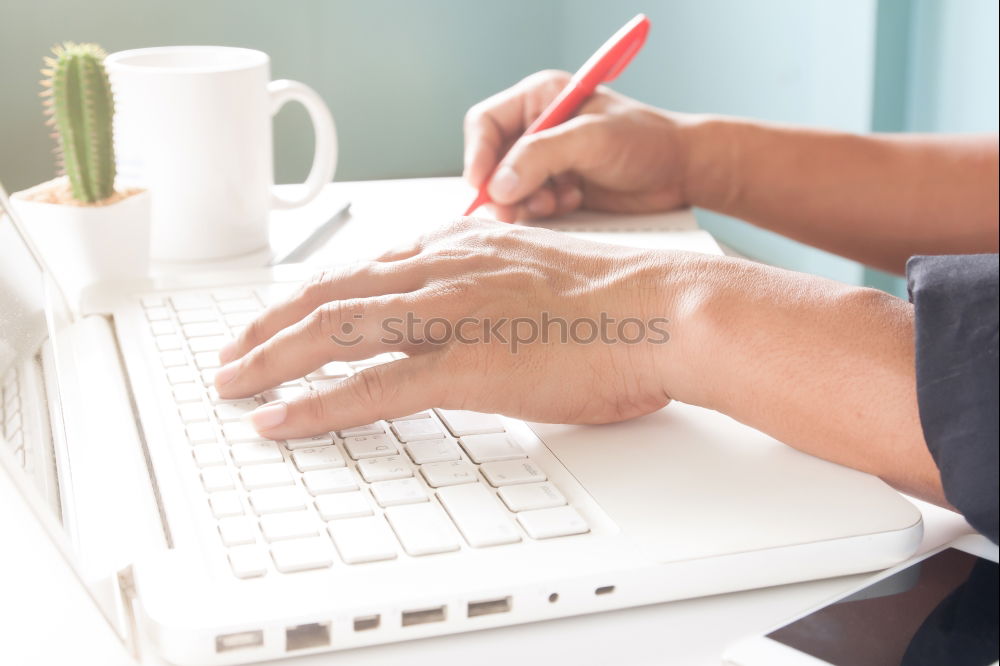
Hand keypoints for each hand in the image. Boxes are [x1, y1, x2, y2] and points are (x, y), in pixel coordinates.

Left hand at [215, 218, 703, 438]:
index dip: (314, 294)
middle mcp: (443, 270)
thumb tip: (466, 308)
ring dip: (272, 358)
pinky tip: (279, 420)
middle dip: (270, 323)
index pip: (365, 267)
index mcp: (463, 247)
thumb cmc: (617, 302)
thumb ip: (488, 285)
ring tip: (233, 383)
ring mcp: (449, 315)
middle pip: (331, 292)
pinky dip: (316, 405)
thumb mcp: (538, 273)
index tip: (285, 315)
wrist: (663, 310)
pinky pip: (370, 388)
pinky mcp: (464, 365)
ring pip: (333, 331)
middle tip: (234, 350)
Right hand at [464, 69, 693, 221]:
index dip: (478, 154)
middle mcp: (537, 128)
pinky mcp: (558, 188)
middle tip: (511, 211)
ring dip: (525, 202)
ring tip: (556, 202)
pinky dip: (545, 210)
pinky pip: (530, 206)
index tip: (483, 186)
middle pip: (492, 161)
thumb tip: (498, 185)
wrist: (681, 171)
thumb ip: (542, 157)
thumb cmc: (645, 141)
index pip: (485, 123)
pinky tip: (573, 202)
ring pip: (508, 188)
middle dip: (501, 187)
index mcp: (539, 98)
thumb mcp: (591, 140)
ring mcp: (547, 161)